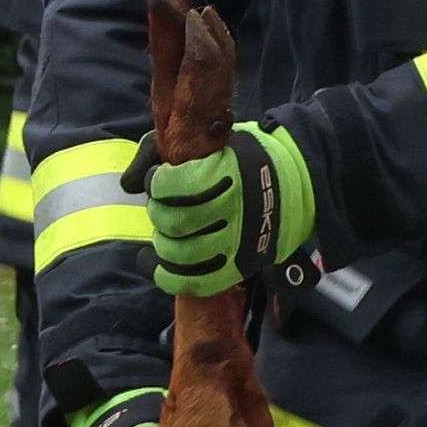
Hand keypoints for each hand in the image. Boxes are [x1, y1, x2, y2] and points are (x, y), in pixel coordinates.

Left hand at [130, 121, 313, 298]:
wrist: (297, 183)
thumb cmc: (242, 160)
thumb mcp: (206, 144)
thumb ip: (159, 153)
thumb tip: (128, 184)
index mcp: (227, 174)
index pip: (172, 186)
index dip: (157, 184)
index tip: (160, 180)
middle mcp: (234, 209)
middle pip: (173, 222)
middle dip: (159, 214)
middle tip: (164, 207)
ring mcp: (240, 240)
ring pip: (182, 253)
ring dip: (164, 244)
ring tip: (169, 232)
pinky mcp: (241, 265)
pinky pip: (198, 281)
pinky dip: (172, 276)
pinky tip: (164, 265)